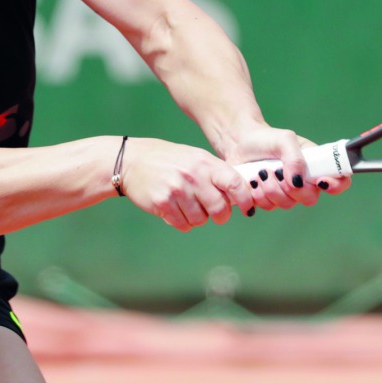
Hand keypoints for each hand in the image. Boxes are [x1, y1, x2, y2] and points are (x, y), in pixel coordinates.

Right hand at [120, 138, 254, 231]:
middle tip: (217, 214)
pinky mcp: (163, 203)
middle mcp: (193, 176)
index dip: (245, 199)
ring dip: (198, 218)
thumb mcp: (195, 158)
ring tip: (188, 206)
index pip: (235, 183)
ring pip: (201, 220)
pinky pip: (183, 224)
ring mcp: (178, 190)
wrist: (133, 161)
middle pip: (220, 208)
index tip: (247, 208)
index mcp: (205, 163)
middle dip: (221, 215)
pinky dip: (183, 222)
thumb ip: (216, 174)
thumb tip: (240, 196)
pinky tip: (175, 210)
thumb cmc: (170, 161)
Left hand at [220, 122, 351, 211]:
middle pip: (310, 199)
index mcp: (315, 166)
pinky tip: (253, 180)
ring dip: (272, 189)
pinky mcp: (268, 200)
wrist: (239, 143)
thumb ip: (295, 158)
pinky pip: (269, 206)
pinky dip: (259, 194)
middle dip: (292, 188)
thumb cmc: (267, 139)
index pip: (338, 181)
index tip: (321, 181)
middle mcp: (303, 182)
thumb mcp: (284, 140)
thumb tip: (298, 182)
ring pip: (287, 204)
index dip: (336, 185)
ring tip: (261, 172)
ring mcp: (286, 193)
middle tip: (277, 172)